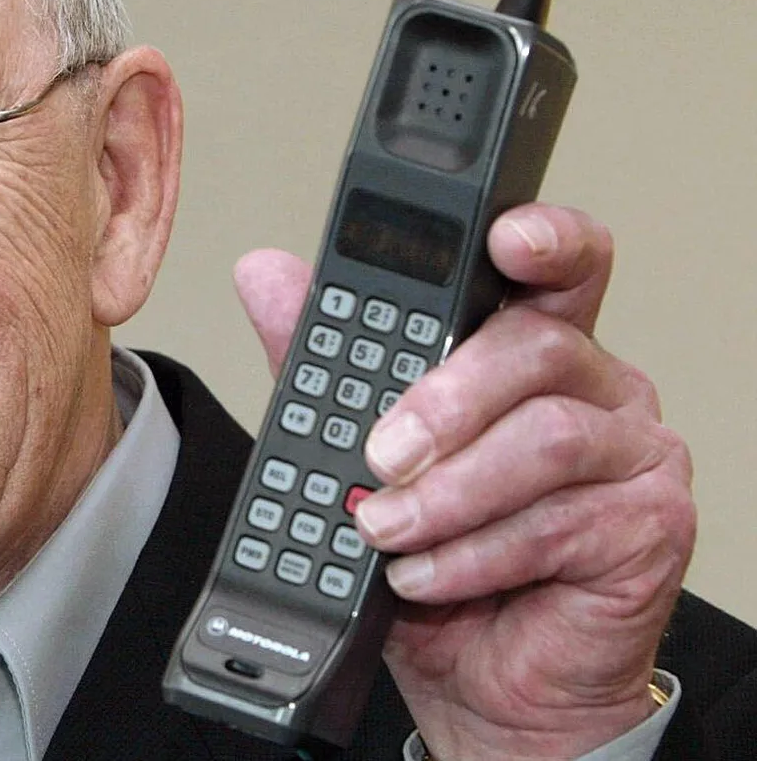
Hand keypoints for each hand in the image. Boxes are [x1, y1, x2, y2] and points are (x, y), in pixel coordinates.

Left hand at [235, 204, 691, 760]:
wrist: (483, 684)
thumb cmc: (436, 561)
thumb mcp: (358, 454)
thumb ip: (321, 360)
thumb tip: (268, 276)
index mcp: (532, 351)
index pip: (557, 268)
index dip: (544, 237)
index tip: (505, 236)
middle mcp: (597, 389)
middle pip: (536, 347)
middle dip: (443, 400)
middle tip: (379, 455)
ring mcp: (635, 454)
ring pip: (546, 438)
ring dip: (447, 491)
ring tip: (385, 529)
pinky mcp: (651, 527)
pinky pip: (557, 524)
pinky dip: (472, 554)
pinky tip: (425, 574)